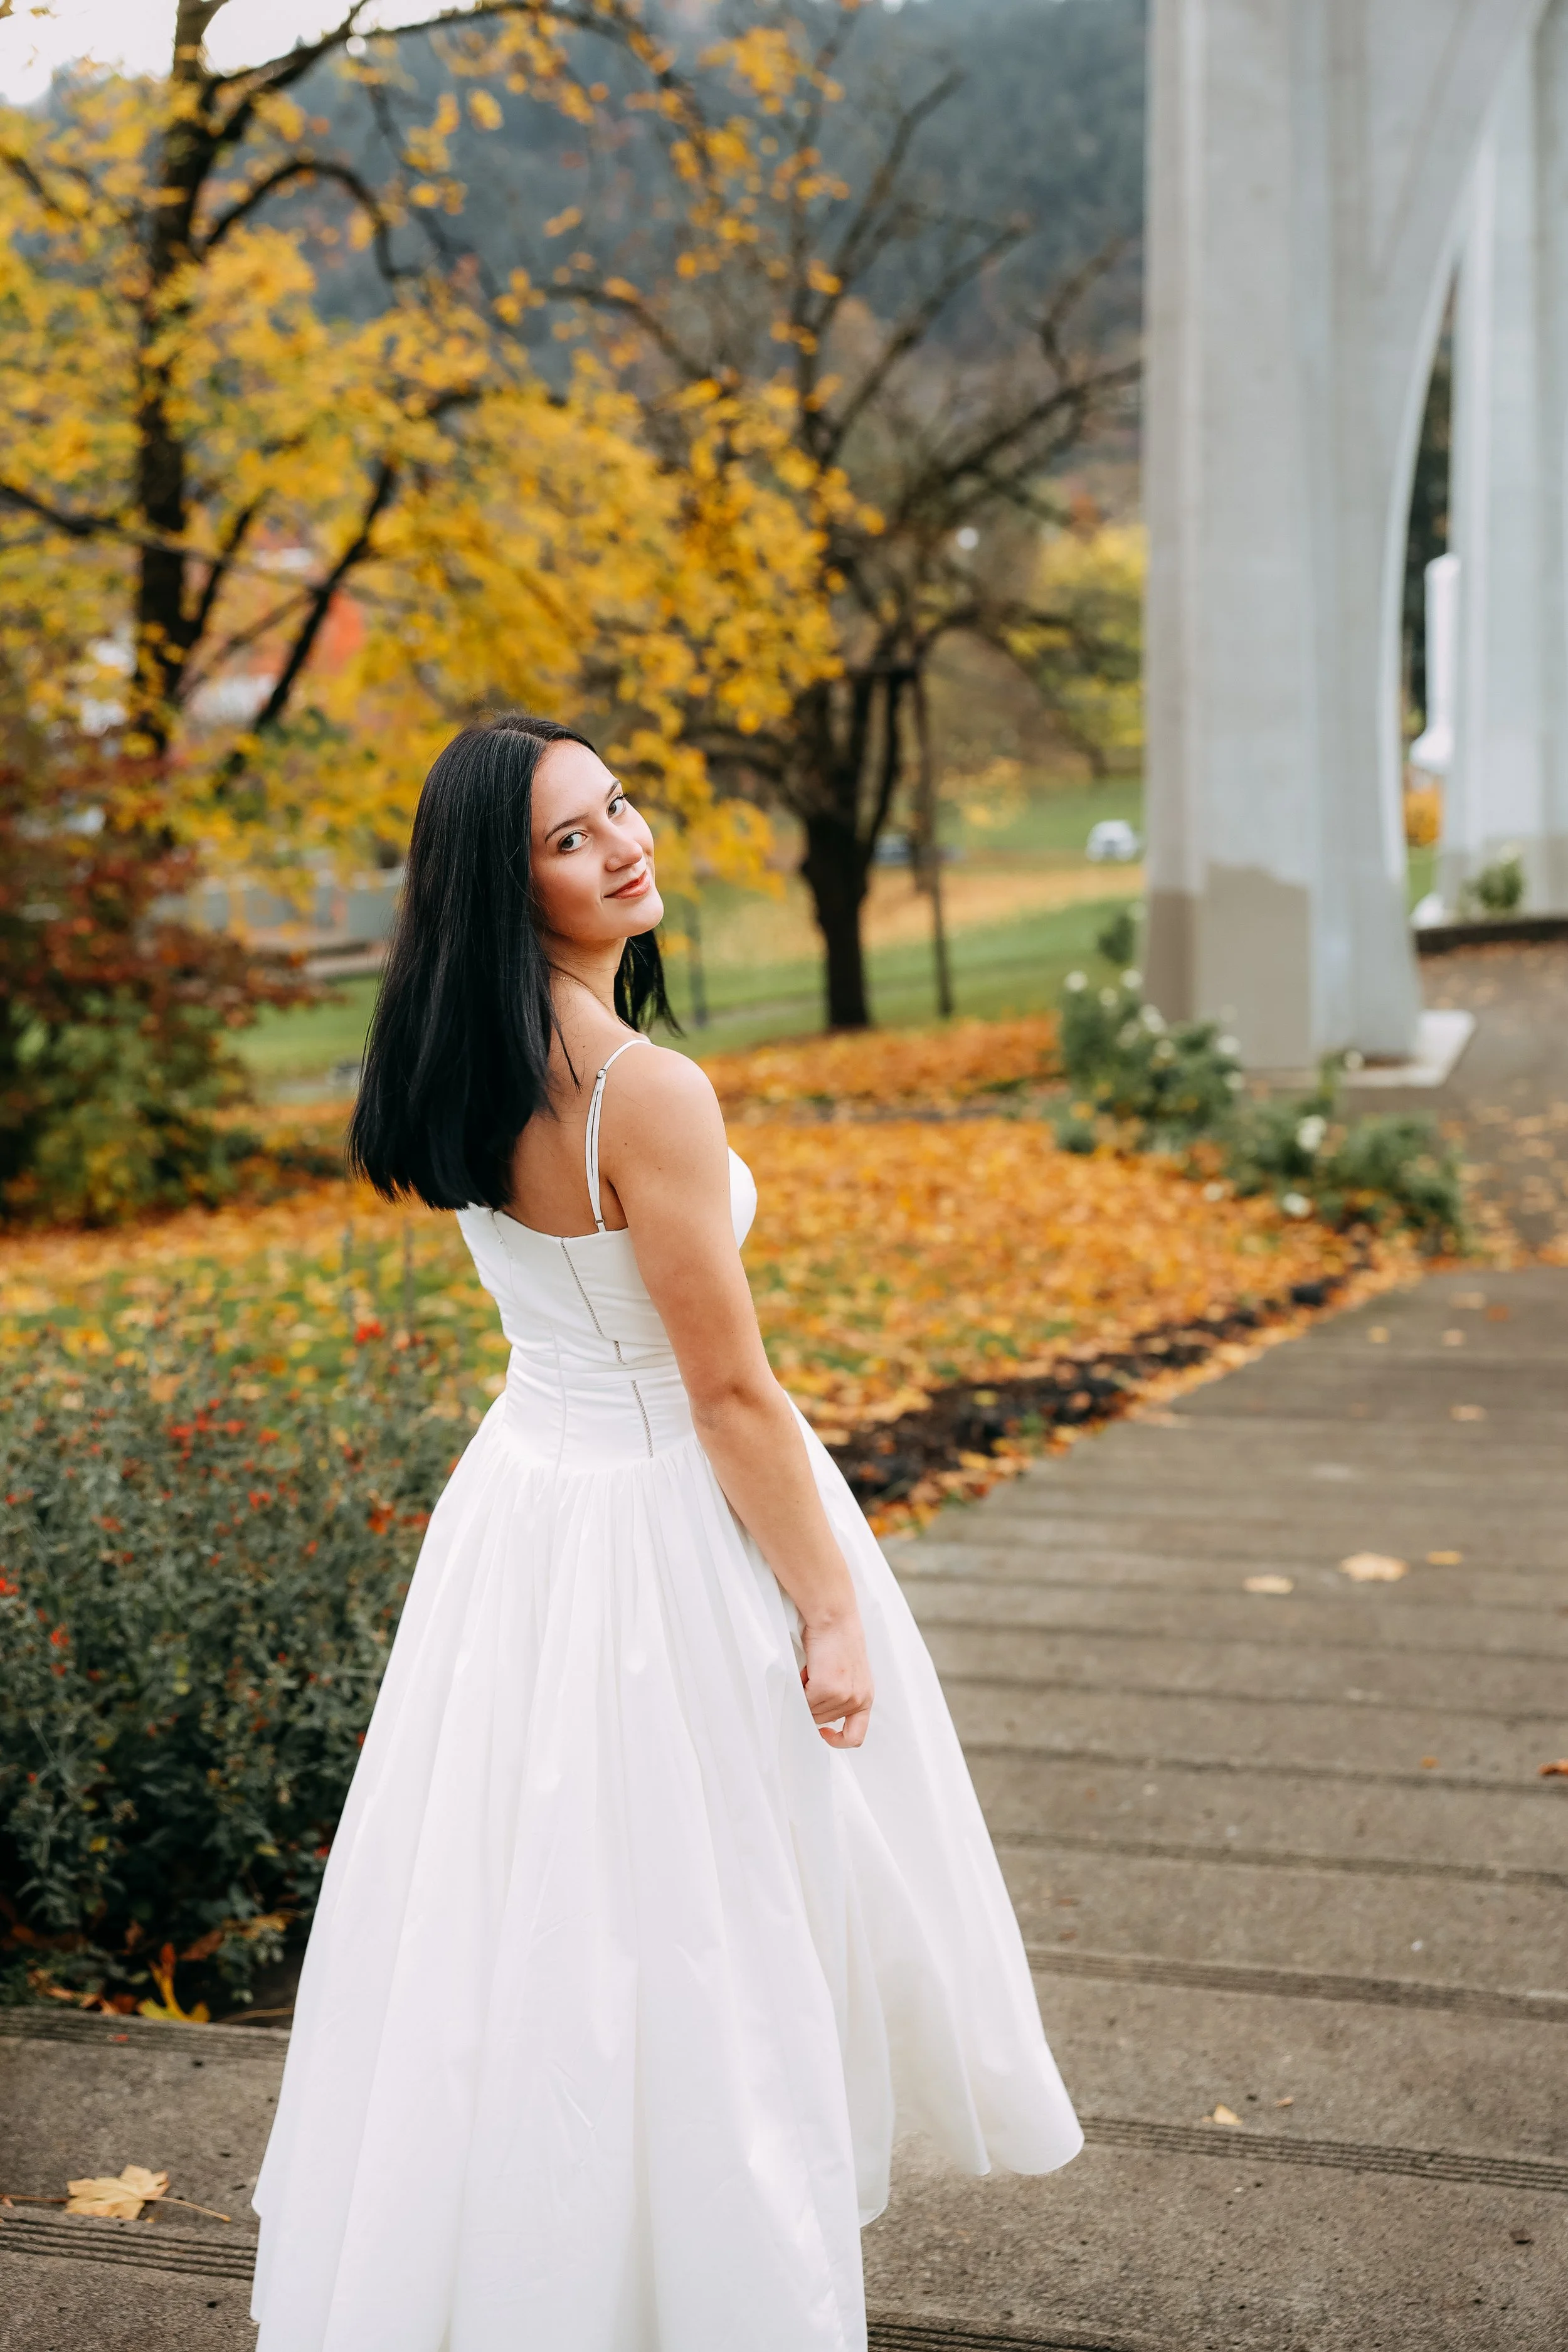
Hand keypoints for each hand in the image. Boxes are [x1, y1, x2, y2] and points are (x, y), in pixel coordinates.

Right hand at [800, 1611, 873, 1749]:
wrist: (834, 1618)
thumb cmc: (837, 1641)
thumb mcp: (849, 1675)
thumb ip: (841, 1697)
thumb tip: (818, 1717)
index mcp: (866, 1697)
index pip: (856, 1736)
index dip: (837, 1741)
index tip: (823, 1732)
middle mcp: (858, 1700)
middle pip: (823, 1721)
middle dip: (813, 1702)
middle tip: (815, 1676)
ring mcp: (843, 1696)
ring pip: (812, 1711)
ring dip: (806, 1692)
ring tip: (815, 1669)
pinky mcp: (827, 1689)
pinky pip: (803, 1700)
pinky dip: (800, 1686)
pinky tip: (809, 1668)